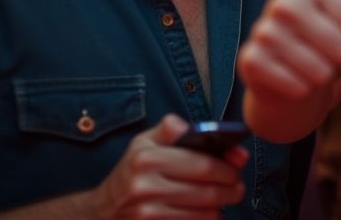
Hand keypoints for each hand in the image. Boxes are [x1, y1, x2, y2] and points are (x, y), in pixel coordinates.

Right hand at [91, 114, 246, 218]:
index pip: (202, 165)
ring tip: (224, 198)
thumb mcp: (144, 142)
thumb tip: (206, 128)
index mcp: (147, 159)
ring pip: (205, 213)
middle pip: (208, 191)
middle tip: (237, 186)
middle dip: (232, 188)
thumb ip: (173, 130)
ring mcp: (148, 213)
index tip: (238, 165)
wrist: (102, 210)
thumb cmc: (132, 171)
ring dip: (222, 206)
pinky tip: (205, 211)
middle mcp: (145, 187)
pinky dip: (207, 219)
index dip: (228, 167)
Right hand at [238, 0, 340, 106]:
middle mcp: (282, 0)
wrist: (292, 77)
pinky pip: (296, 86)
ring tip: (316, 67)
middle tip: (333, 56)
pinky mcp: (249, 63)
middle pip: (340, 47)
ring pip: (319, 69)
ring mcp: (262, 31)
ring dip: (325, 77)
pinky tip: (297, 81)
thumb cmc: (328, 31)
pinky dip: (304, 91)